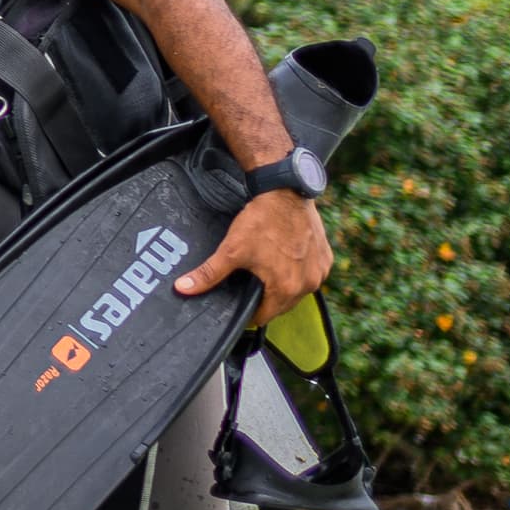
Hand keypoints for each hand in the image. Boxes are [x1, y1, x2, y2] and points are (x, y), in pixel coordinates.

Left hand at [178, 188, 332, 324]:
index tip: (240, 304)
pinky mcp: (326, 258)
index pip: (265, 316)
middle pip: (282, 305)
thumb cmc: (261, 222)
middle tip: (250, 283)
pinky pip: (311, 274)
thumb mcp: (231, 250)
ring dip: (284, 286)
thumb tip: (183, 288)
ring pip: (298, 290)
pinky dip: (299, 271)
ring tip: (266, 271)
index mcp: (286, 289)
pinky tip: (285, 260)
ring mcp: (320, 271)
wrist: (285, 193)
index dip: (249, 312)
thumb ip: (208, 274)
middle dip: (266, 299)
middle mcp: (308, 284)